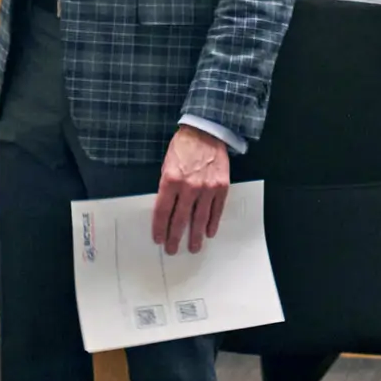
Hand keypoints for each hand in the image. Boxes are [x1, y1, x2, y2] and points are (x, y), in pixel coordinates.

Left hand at [151, 126, 228, 254]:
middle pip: (180, 219)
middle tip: (172, 249)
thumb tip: (166, 210)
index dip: (160, 228)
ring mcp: (207, 187)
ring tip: (193, 247)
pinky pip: (217, 210)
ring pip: (200, 218)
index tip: (158, 239)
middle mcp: (189, 186)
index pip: (163, 211)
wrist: (206, 131)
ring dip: (195, 236)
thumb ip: (166, 187)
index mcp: (171, 180)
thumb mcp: (167, 164)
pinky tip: (209, 232)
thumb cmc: (183, 146)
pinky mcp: (221, 186)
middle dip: (175, 237)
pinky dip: (212, 223)